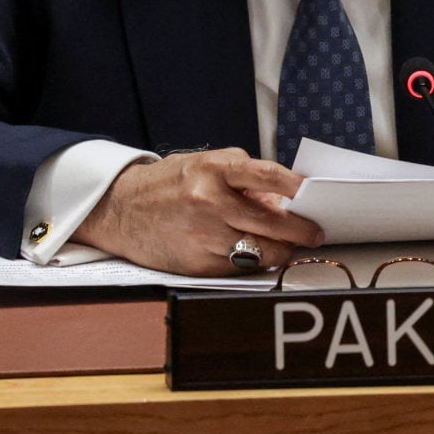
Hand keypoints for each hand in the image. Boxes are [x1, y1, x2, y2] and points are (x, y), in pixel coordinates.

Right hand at [73, 148, 323, 275]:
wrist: (119, 210)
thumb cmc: (166, 185)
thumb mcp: (204, 165)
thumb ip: (243, 177)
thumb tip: (281, 198)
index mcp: (213, 169)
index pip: (267, 176)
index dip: (296, 187)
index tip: (312, 195)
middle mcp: (210, 202)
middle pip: (274, 223)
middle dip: (301, 230)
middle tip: (313, 232)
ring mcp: (205, 236)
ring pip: (263, 252)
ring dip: (281, 250)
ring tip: (286, 245)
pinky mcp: (199, 264)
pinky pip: (242, 268)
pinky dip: (254, 262)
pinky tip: (254, 254)